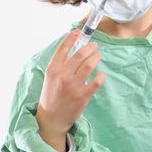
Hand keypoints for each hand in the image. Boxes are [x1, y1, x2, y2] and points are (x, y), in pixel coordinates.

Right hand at [35, 29, 104, 149]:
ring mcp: (73, 87)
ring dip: (96, 57)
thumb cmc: (52, 95)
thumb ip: (61, 64)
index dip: (72, 37)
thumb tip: (76, 47)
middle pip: (80, 54)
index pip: (63, 48)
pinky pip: (96, 82)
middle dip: (90, 47)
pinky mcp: (82, 97)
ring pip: (89, 65)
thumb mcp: (51, 77)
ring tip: (98, 55)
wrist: (51, 119)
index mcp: (53, 70)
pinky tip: (100, 74)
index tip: (79, 32)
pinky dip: (100, 76)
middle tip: (94, 46)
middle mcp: (62, 76)